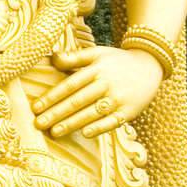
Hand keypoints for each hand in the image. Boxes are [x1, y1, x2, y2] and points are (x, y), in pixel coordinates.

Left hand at [33, 45, 163, 138]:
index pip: (69, 85)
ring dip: (72, 123)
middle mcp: (106, 84)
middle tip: (39, 124)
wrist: (150, 67)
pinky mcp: (129, 111)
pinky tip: (84, 133)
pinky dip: (99, 128)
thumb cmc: (117, 61)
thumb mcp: (97, 53)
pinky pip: (112, 121)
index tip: (36, 107)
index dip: (52, 97)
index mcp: (95, 69)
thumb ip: (74, 57)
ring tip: (54, 132)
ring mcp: (118, 98)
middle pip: (77, 101)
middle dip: (57, 113)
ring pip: (91, 113)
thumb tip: (52, 58)